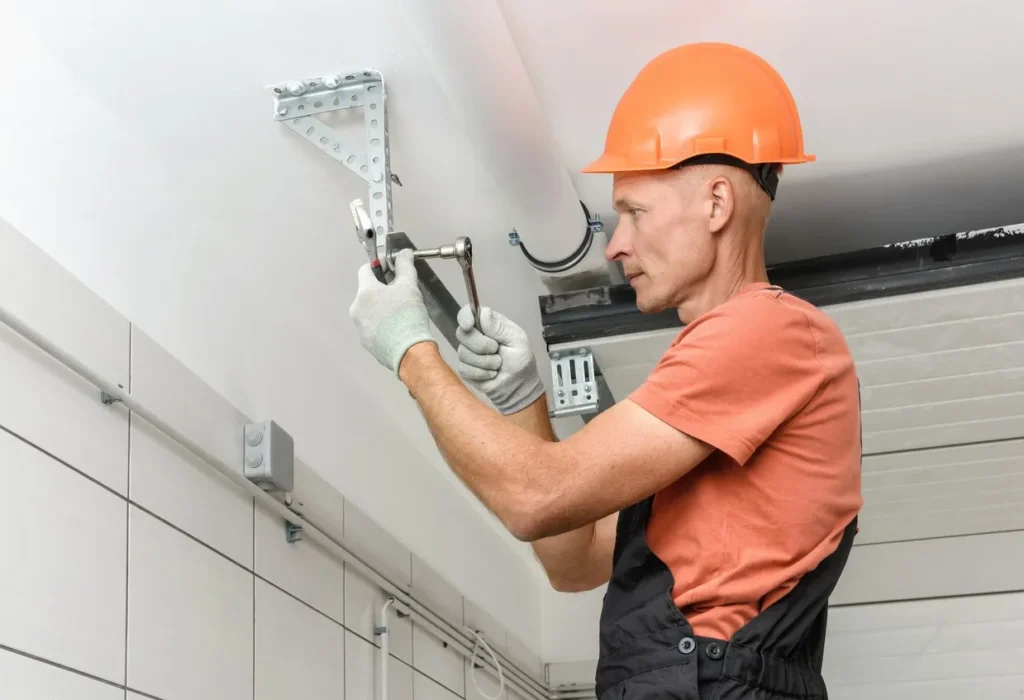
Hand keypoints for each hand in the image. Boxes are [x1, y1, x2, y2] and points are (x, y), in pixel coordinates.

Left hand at [349, 249, 435, 375]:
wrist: (409, 351)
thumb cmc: (407, 316)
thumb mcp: (409, 286)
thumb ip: (405, 266)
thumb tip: (404, 253)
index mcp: (365, 292)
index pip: (365, 270)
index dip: (379, 266)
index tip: (391, 268)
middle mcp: (357, 309)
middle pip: (368, 292)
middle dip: (383, 290)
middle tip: (401, 293)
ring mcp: (359, 327)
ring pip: (369, 310)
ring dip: (381, 308)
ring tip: (400, 313)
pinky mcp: (366, 342)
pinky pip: (372, 327)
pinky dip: (382, 324)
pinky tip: (397, 328)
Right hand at [455, 305, 544, 414]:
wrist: (518, 387)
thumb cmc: (520, 361)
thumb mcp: (517, 341)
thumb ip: (499, 327)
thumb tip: (483, 312)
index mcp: (488, 324)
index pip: (468, 313)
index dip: (465, 317)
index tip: (469, 325)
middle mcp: (475, 336)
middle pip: (462, 333)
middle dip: (481, 345)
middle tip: (496, 350)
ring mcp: (468, 353)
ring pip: (463, 352)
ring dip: (484, 362)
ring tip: (497, 365)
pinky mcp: (465, 369)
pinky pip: (463, 368)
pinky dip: (480, 373)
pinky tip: (490, 374)